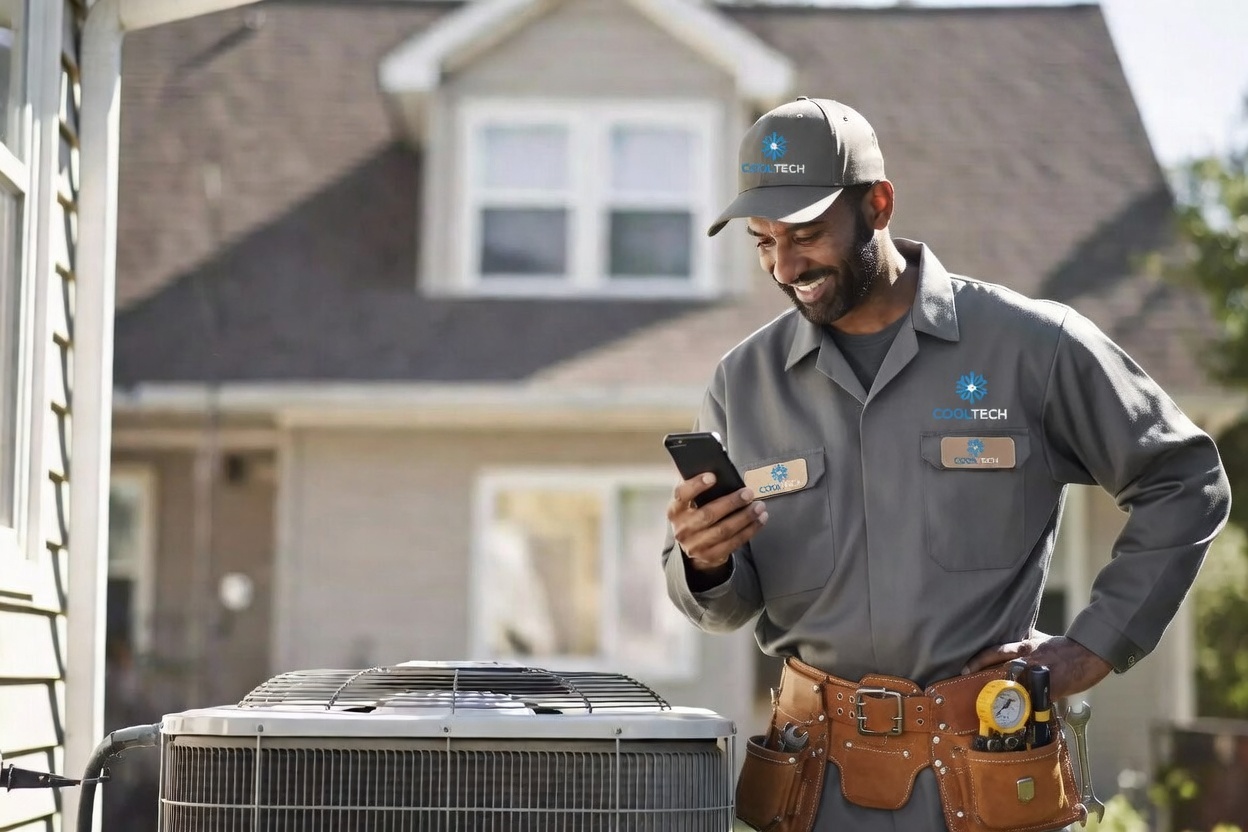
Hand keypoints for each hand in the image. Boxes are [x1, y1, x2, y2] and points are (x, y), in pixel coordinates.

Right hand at [667, 474, 767, 574]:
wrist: (693, 547)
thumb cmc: (695, 515)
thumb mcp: (690, 502)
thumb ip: (697, 487)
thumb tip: (716, 466)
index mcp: (675, 510)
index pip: (682, 495)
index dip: (696, 485)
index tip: (713, 476)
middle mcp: (682, 528)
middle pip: (708, 514)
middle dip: (731, 502)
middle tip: (748, 493)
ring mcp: (695, 545)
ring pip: (724, 530)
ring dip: (745, 517)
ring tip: (759, 506)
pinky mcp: (710, 556)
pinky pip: (733, 542)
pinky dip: (749, 530)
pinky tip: (759, 520)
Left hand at [961, 632, 1111, 700]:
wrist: (1088, 654)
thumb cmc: (1062, 646)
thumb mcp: (1039, 638)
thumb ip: (1022, 639)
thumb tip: (1011, 637)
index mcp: (1022, 648)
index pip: (994, 652)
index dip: (978, 661)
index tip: (963, 670)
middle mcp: (1026, 662)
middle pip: (999, 673)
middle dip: (984, 684)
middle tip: (968, 694)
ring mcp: (1037, 677)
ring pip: (1014, 691)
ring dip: (1002, 701)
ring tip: (989, 712)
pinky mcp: (1049, 691)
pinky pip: (1034, 704)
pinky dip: (1026, 712)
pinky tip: (1017, 721)